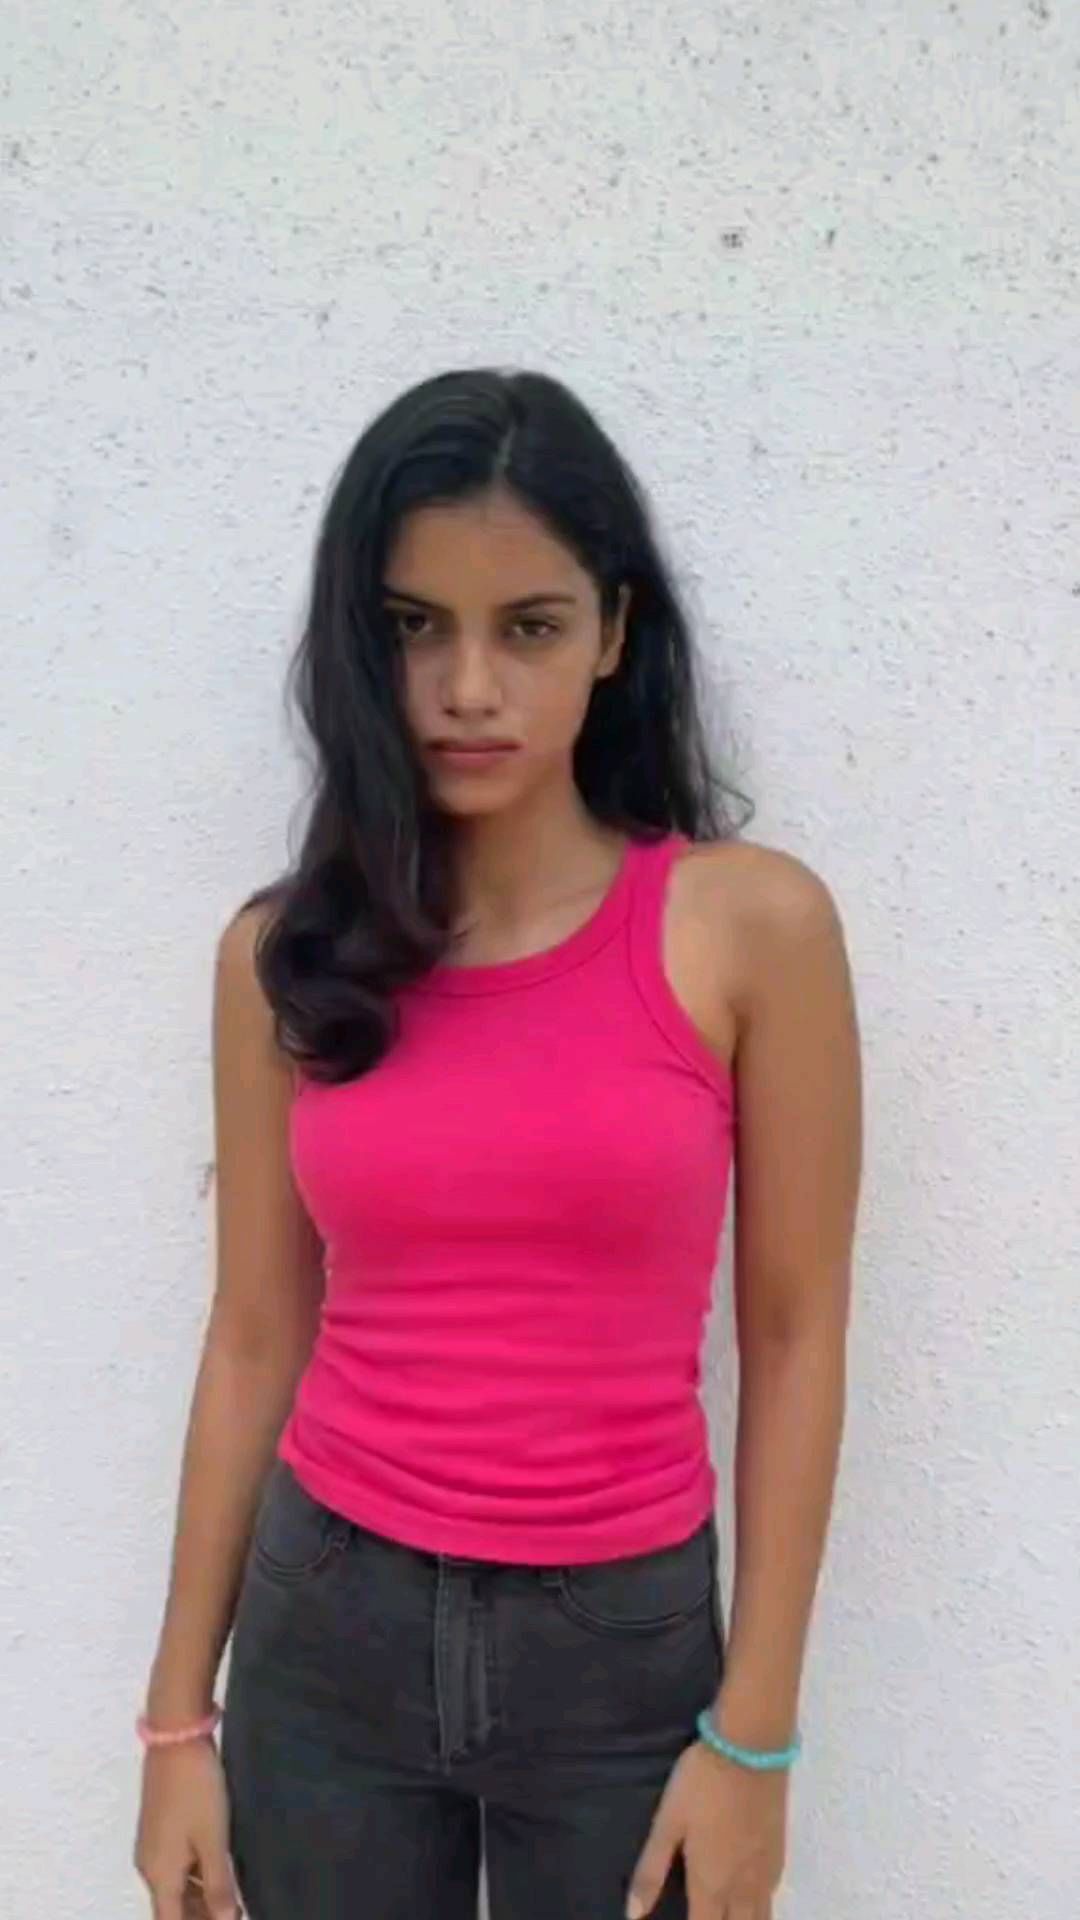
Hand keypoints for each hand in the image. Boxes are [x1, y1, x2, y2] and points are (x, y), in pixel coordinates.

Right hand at [134, 1740, 241, 1918]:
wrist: (175, 1740)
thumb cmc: (196, 1791)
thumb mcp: (213, 1840)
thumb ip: (219, 1885)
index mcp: (160, 1875)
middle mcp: (150, 1867)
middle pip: (172, 1909)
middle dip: (200, 1917)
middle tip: (235, 1913)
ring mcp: (153, 1847)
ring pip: (175, 1888)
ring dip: (200, 1900)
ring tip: (233, 1901)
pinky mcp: (160, 1830)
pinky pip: (175, 1868)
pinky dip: (195, 1879)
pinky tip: (219, 1874)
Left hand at [626, 1738, 787, 1918]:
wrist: (751, 1748)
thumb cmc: (701, 1783)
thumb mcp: (667, 1823)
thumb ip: (651, 1871)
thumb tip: (632, 1915)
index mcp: (712, 1884)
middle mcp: (743, 1888)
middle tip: (705, 1913)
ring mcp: (766, 1871)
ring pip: (760, 1918)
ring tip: (727, 1912)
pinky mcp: (780, 1852)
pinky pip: (772, 1896)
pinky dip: (759, 1907)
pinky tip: (749, 1896)